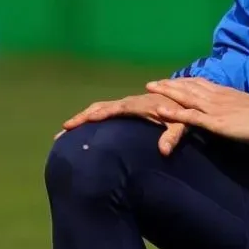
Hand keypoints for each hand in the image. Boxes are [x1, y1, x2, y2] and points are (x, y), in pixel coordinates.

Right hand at [56, 93, 187, 155]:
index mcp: (138, 105)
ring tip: (66, 130)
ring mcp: (129, 104)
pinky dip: (94, 115)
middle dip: (81, 117)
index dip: (95, 116)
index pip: (112, 109)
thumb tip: (163, 151)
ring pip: (102, 107)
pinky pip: (108, 110)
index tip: (76, 124)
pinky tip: (86, 126)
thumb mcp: (182, 125)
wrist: (187, 97)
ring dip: (84, 116)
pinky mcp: (130, 107)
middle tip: (62, 130)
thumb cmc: (184, 112)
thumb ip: (173, 135)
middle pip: (100, 107)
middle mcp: (130, 102)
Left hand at [145, 77, 248, 143]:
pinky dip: (174, 112)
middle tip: (152, 82)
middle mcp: (217, 96)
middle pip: (188, 87)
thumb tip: (229, 110)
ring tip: (150, 87)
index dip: (183, 81)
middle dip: (169, 84)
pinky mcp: (216, 122)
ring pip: (186, 97)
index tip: (169, 80)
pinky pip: (191, 116)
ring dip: (167, 92)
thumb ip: (233, 107)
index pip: (199, 83)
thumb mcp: (246, 107)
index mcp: (225, 93)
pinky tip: (160, 109)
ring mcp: (215, 108)